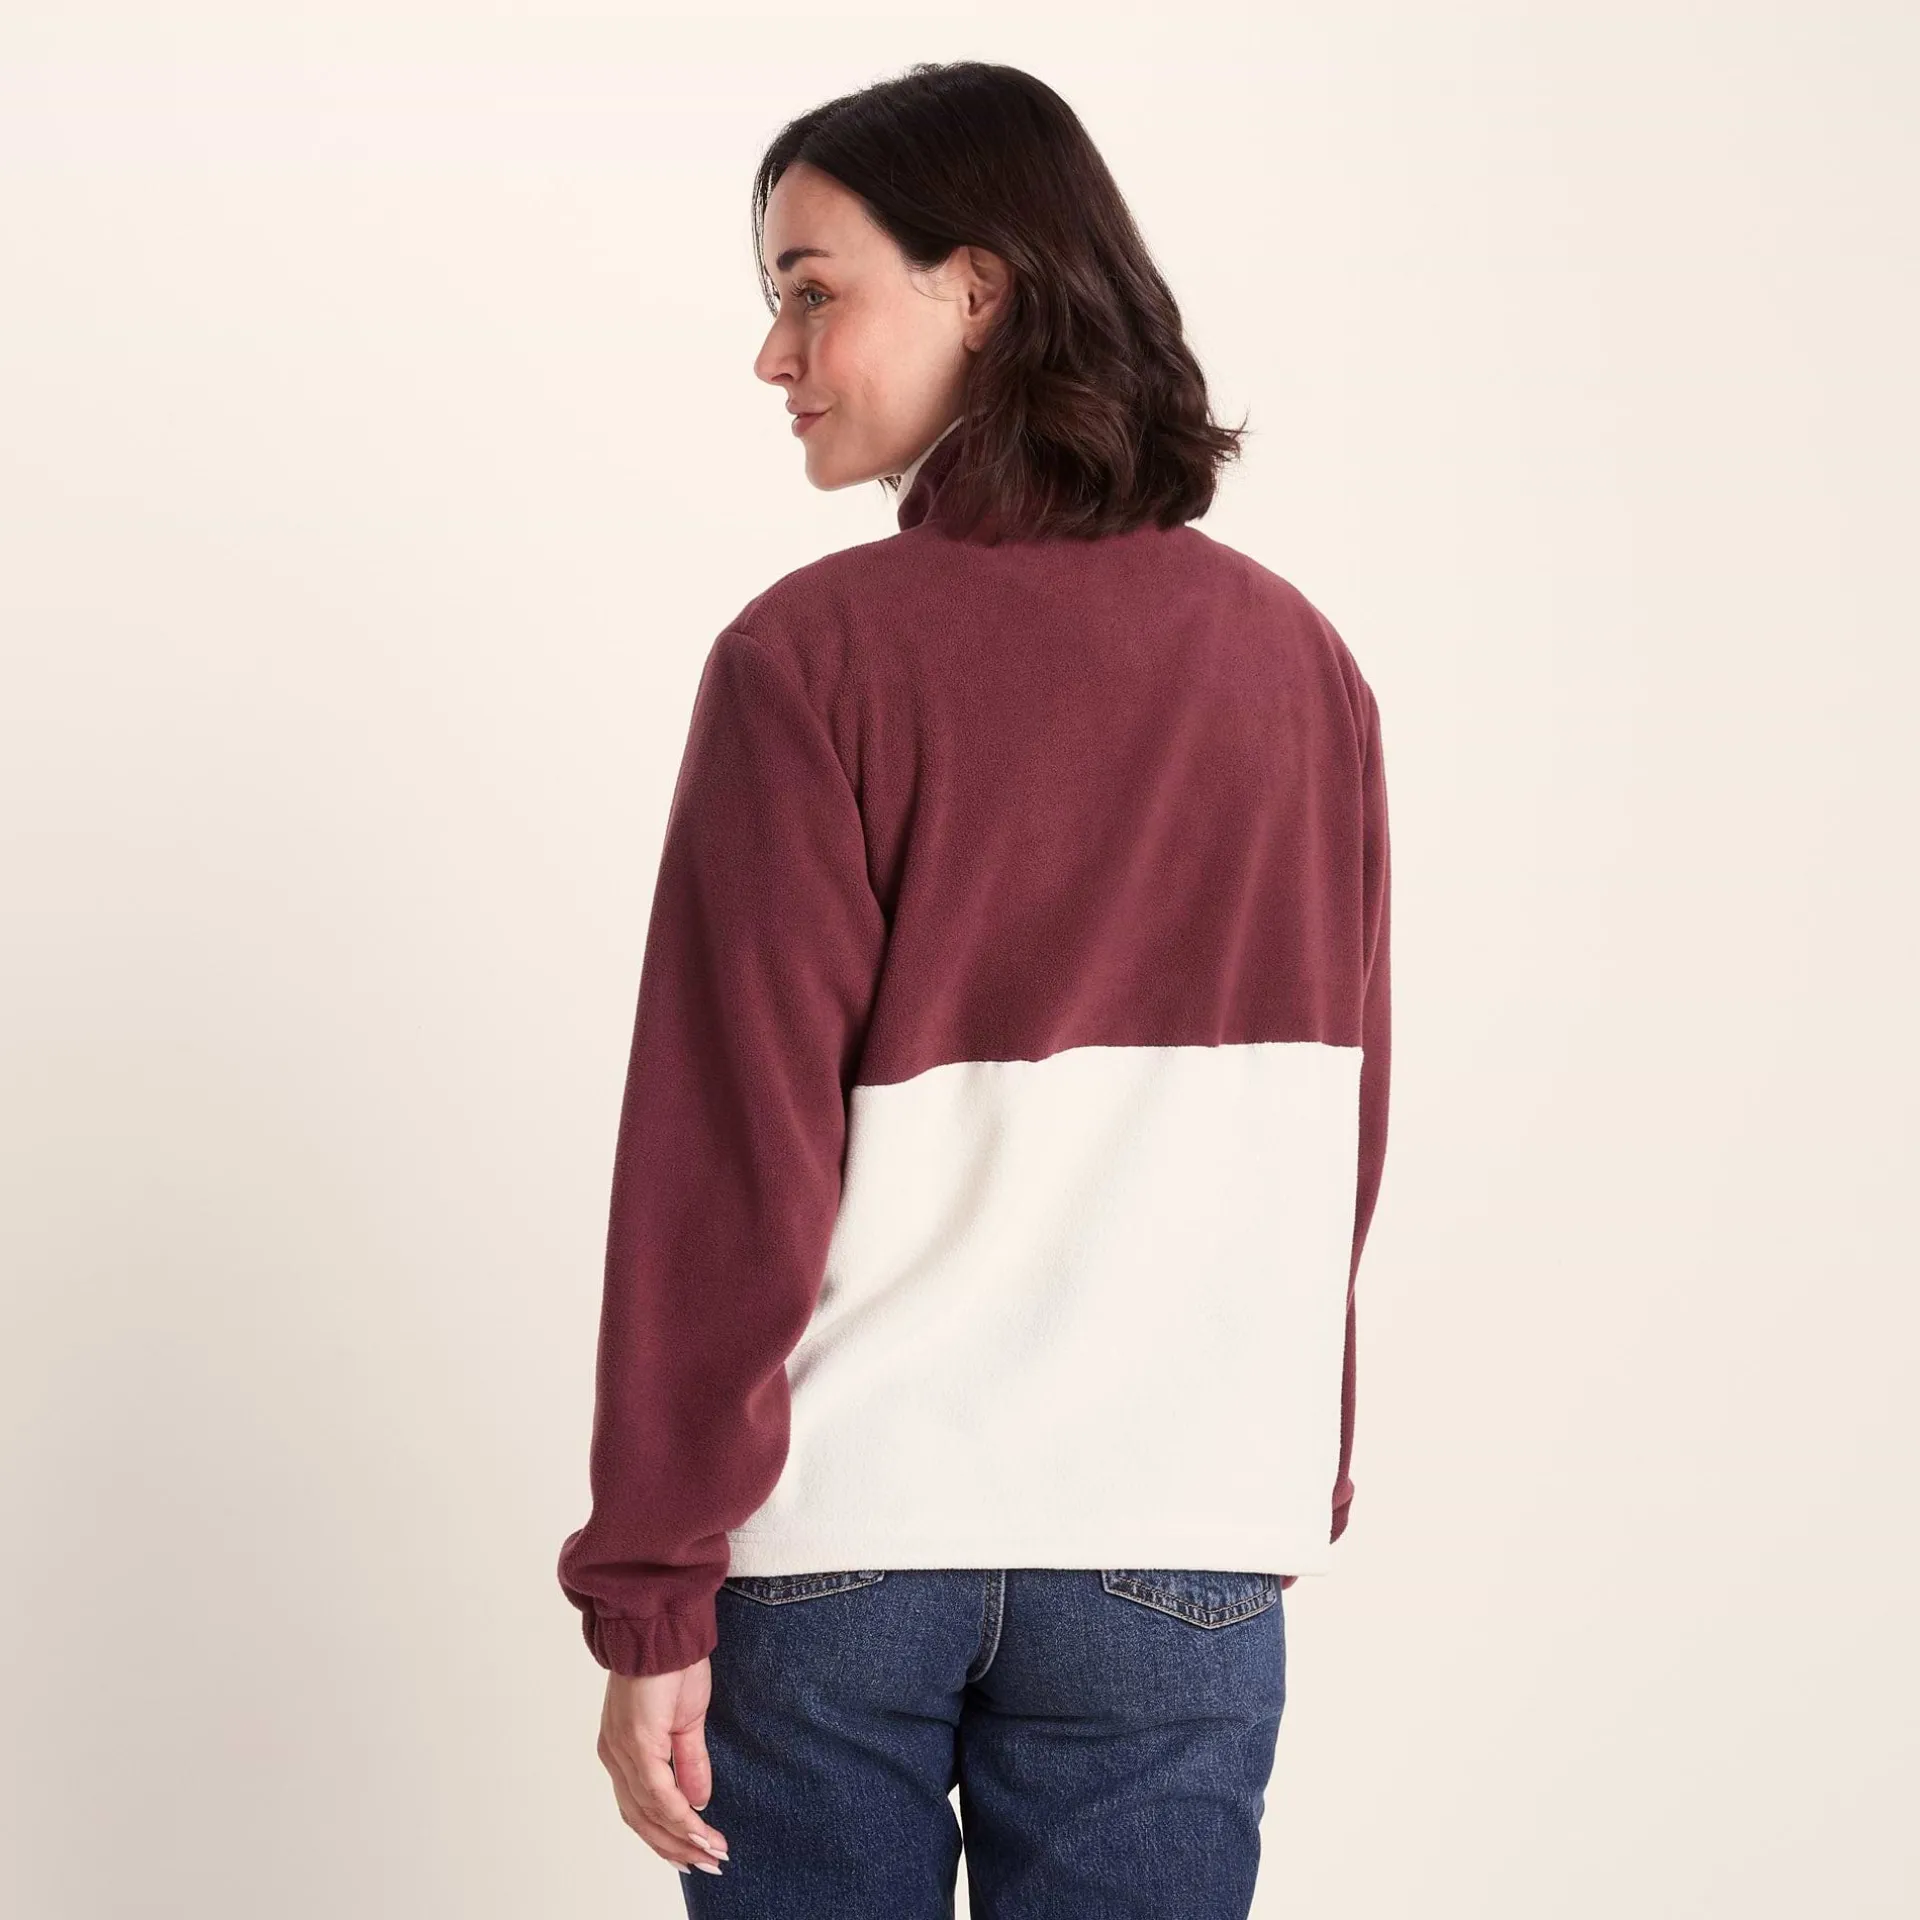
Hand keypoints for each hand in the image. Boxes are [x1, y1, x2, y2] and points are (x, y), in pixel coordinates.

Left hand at [597, 1659, 730, 1876]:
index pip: (642, 1808)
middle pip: (641, 1819)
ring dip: (681, 1838)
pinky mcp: (636, 1742)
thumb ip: (689, 1761)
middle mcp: (615, 1756)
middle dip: (676, 1847)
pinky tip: (700, 1827)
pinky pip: (657, 1793)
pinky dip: (679, 1816)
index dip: (670, 1835)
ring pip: (648, 1813)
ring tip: (712, 1852)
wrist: (664, 1627)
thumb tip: (698, 1801)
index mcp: (623, 1751)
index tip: (700, 1852)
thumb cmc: (672, 1664)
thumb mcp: (686, 1720)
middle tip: (709, 1864)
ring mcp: (622, 1751)